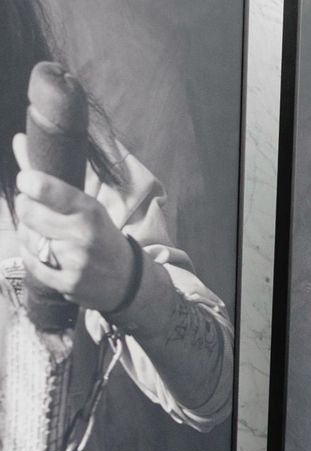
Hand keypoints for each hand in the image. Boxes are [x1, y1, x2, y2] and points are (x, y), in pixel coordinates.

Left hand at [11, 134, 136, 311]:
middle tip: (35, 207)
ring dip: (29, 233)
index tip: (27, 180)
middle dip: (26, 206)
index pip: (48, 191)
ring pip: (26, 237)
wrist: (126, 279)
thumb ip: (48, 176)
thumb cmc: (99, 234)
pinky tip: (48, 253)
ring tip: (48, 234)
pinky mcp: (66, 284)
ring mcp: (73, 262)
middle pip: (28, 212)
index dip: (30, 182)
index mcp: (90, 212)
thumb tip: (18, 140)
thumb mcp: (85, 204)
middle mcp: (82, 237)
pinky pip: (30, 261)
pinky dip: (33, 254)